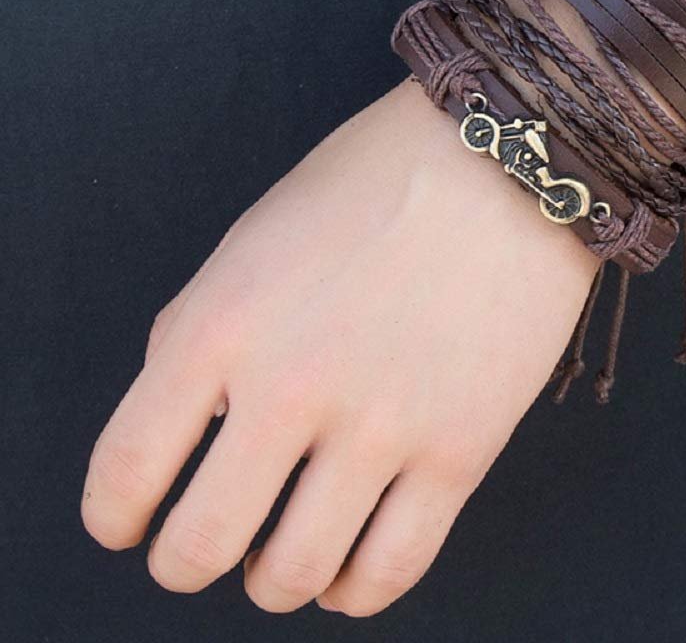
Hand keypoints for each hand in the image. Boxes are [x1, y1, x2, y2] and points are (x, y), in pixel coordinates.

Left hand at [81, 76, 597, 615]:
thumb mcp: (255, 235)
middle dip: (187, 563)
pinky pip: (390, 571)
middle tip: (201, 549)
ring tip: (278, 555)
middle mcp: (290, 389)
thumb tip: (184, 424)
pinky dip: (352, 591)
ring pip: (294, 576)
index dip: (116, 515)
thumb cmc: (375, 181)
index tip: (129, 522)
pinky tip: (345, 571)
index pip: (125, 472)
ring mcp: (381, 427)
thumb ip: (200, 328)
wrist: (504, 160)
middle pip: (202, 546)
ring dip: (270, 582)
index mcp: (221, 325)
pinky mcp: (460, 451)